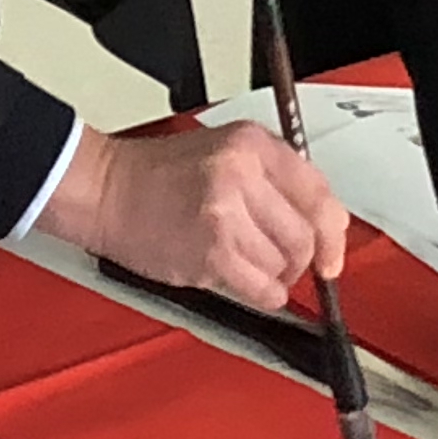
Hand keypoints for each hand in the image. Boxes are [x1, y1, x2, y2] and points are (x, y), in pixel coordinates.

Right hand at [43, 122, 344, 306]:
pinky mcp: (210, 252)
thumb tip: (320, 222)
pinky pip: (261, 288)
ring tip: (243, 263)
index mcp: (251, 144)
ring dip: (272, 275)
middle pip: (305, 234)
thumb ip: (272, 179)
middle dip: (301, 260)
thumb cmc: (155, 175)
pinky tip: (246, 284)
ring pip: (282, 264)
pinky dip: (263, 294)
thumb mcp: (223, 152)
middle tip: (287, 265)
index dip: (333, 232)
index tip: (332, 254)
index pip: (319, 193)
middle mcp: (242, 174)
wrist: (104, 190)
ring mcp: (225, 214)